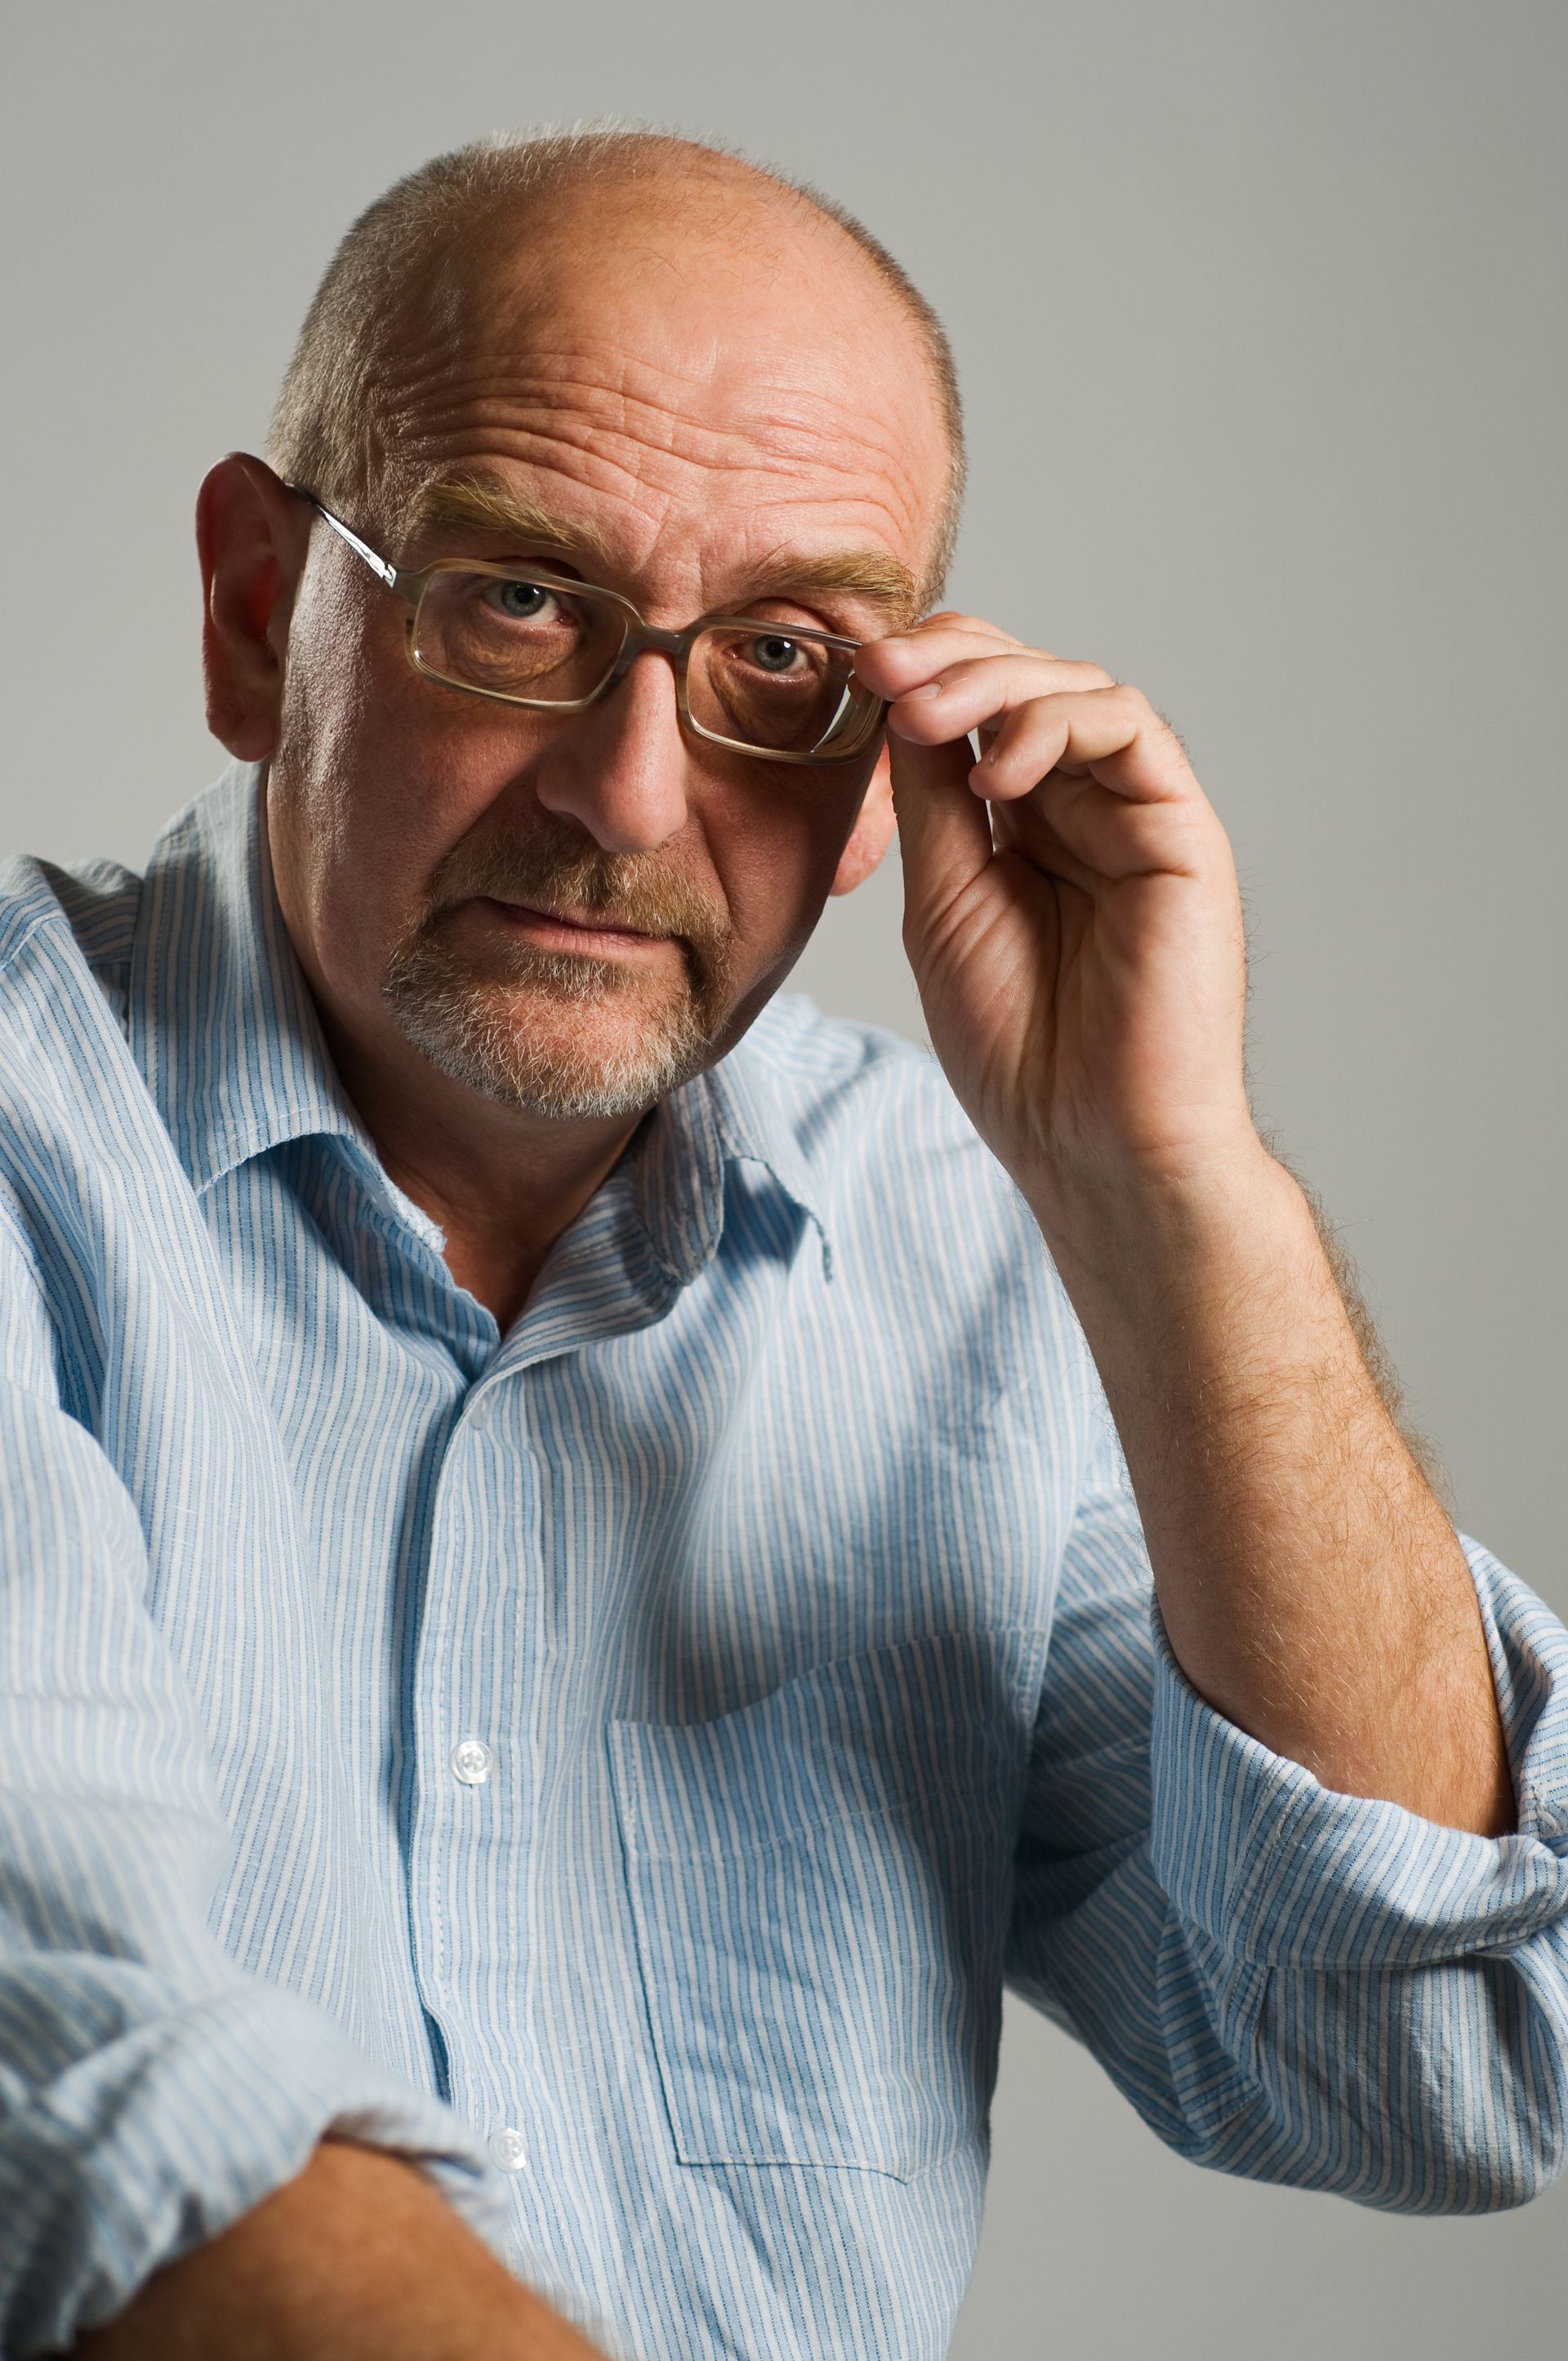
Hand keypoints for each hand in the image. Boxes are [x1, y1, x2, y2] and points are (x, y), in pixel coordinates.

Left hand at [854, 615, 1260, 1230]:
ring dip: (993, 684)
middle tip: (882, 672)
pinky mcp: (1182, 834)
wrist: (1088, 1141)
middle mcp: (1087, 808)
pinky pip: (1133, 731)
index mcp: (1026, 825)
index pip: (980, 709)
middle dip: (949, 660)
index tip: (855, 674)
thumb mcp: (942, 901)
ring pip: (1080, 687)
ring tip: (926, 717)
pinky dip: (1058, 725)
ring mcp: (1137, 816)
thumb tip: (899, 700)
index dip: (922, 674)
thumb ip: (933, 802)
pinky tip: (998, 776)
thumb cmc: (1018, 1048)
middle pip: (1029, 678)